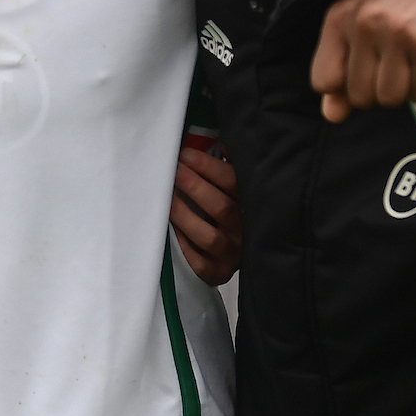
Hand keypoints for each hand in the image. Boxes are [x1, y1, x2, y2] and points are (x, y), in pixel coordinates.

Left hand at [169, 144, 241, 285]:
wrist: (230, 258)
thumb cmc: (222, 215)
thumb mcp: (229, 192)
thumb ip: (226, 169)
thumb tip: (220, 143)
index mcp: (247, 203)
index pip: (232, 182)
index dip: (208, 167)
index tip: (184, 155)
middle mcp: (242, 229)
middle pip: (221, 207)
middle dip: (194, 186)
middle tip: (173, 172)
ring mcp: (231, 253)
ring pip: (210, 236)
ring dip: (186, 216)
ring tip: (168, 200)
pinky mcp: (217, 273)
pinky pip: (199, 262)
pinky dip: (184, 246)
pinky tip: (171, 232)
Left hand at [311, 0, 415, 123]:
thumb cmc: (403, 8)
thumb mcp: (362, 28)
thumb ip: (340, 71)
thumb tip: (332, 115)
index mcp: (340, 17)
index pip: (323, 81)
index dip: (344, 88)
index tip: (364, 72)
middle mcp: (365, 23)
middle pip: (360, 96)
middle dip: (379, 91)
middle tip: (395, 64)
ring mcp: (398, 33)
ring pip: (390, 99)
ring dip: (406, 90)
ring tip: (413, 63)